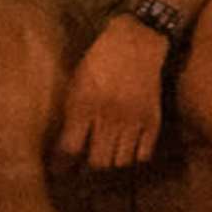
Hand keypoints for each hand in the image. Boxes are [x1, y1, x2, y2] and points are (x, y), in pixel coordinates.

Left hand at [54, 18, 168, 170]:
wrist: (136, 42)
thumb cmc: (99, 60)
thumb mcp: (76, 82)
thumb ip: (71, 113)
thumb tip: (63, 143)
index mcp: (84, 105)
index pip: (70, 149)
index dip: (62, 164)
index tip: (59, 169)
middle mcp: (109, 117)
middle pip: (98, 162)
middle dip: (88, 167)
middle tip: (84, 165)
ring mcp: (133, 120)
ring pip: (120, 161)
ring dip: (111, 162)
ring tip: (106, 157)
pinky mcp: (152, 120)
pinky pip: (143, 153)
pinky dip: (134, 156)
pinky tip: (127, 149)